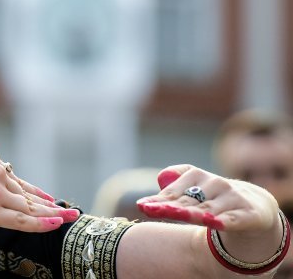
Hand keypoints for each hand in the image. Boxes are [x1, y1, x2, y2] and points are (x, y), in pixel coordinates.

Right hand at [0, 139, 78, 231]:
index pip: (15, 176)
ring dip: (50, 213)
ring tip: (71, 217)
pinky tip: (58, 223)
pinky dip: (43, 223)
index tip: (47, 197)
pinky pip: (23, 220)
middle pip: (25, 192)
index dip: (33, 189)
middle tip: (68, 210)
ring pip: (28, 206)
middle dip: (46, 203)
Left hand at [136, 164, 278, 232]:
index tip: (142, 206)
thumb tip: (159, 179)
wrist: (255, 205)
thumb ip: (173, 186)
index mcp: (197, 175)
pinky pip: (234, 219)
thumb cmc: (214, 198)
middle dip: (170, 207)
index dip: (158, 200)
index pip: (173, 191)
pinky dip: (225, 220)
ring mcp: (233, 198)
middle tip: (152, 211)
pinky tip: (215, 223)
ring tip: (178, 215)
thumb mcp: (194, 189)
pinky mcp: (249, 214)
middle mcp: (215, 183)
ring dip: (193, 213)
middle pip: (188, 201)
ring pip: (209, 209)